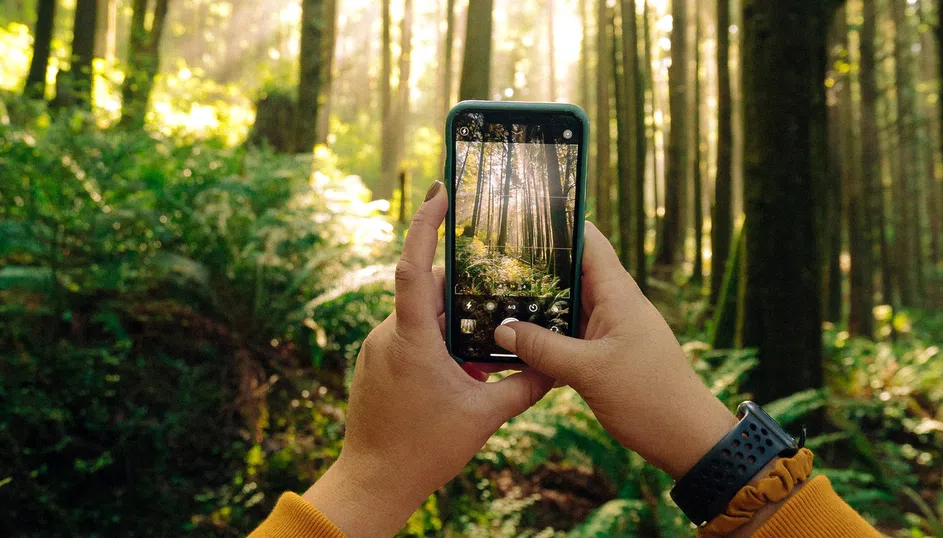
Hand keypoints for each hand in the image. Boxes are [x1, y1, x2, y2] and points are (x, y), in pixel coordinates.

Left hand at [304, 181, 553, 536]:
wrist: (372, 482)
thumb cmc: (423, 449)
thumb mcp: (484, 416)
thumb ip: (524, 386)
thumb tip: (558, 367)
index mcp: (412, 338)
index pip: (415, 266)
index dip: (426, 224)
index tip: (440, 191)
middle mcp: (388, 334)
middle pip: (428, 290)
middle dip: (464, 290)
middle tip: (498, 288)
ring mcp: (377, 348)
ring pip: (419, 314)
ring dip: (452, 321)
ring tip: (484, 341)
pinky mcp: (375, 362)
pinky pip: (409, 334)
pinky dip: (436, 339)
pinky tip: (460, 365)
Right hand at [493, 222, 736, 478]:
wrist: (687, 440)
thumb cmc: (649, 399)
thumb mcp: (589, 372)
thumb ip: (543, 348)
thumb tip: (502, 328)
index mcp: (619, 295)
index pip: (589, 241)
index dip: (559, 223)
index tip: (522, 212)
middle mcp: (614, 305)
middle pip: (572, 272)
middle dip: (537, 266)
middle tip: (492, 259)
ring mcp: (610, 329)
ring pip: (568, 306)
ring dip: (538, 304)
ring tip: (494, 295)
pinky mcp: (605, 354)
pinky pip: (570, 335)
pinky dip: (546, 335)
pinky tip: (517, 340)